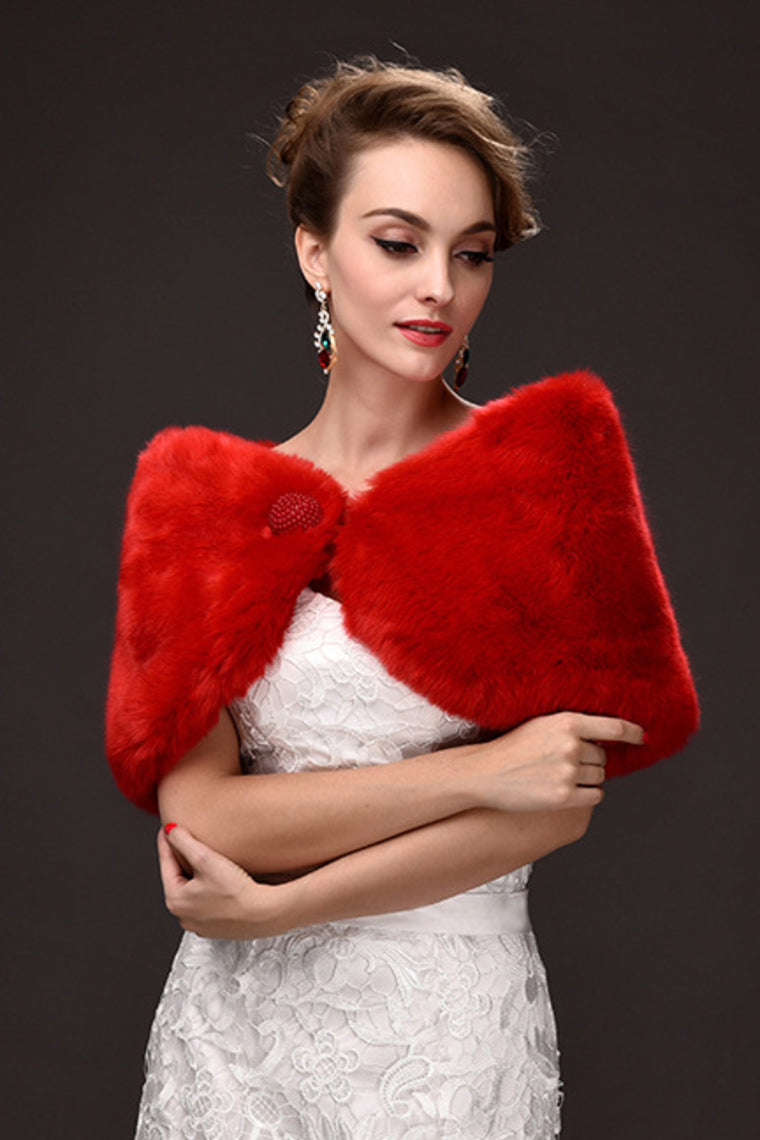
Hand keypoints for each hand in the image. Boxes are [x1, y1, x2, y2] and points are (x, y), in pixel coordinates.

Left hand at [157, 825, 296, 938]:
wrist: (263, 913)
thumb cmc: (235, 892)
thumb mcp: (205, 859)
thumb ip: (184, 842)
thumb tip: (172, 832)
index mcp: (175, 900)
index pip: (165, 863)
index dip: (167, 842)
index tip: (168, 829)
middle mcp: (183, 916)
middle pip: (178, 878)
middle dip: (182, 859)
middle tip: (187, 841)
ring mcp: (199, 923)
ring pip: (192, 891)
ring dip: (196, 875)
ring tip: (206, 860)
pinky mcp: (215, 926)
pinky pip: (206, 902)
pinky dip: (208, 890)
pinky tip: (220, 881)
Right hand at [476, 712, 643, 811]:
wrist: (485, 772)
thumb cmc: (512, 748)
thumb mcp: (541, 726)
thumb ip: (571, 728)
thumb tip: (604, 737)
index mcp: (567, 722)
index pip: (613, 727)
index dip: (632, 732)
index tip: (642, 737)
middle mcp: (570, 745)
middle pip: (602, 757)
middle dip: (590, 761)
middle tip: (566, 763)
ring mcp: (567, 772)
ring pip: (599, 777)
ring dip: (587, 778)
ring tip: (560, 776)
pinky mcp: (563, 796)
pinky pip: (594, 796)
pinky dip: (586, 795)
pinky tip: (566, 790)